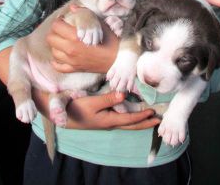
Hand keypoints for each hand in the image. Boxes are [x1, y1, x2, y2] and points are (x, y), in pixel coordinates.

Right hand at [32, 89, 159, 129]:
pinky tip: (131, 113)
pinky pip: (121, 119)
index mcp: (109, 120)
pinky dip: (130, 118)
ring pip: (127, 123)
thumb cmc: (77, 108)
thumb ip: (108, 99)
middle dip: (145, 123)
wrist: (62, 115)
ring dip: (139, 121)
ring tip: (149, 118)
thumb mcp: (92, 102)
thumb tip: (124, 95)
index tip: (154, 112)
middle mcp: (110, 123)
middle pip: (131, 125)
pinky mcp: (102, 118)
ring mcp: (106, 121)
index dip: (143, 116)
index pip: (130, 119)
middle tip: (158, 121)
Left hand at [47, 17, 117, 73]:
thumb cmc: (111, 40)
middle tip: (61, 29)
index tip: (63, 19)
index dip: (58, 21)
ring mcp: (71, 60)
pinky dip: (56, 62)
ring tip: (62, 41)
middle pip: (51, 39)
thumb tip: (72, 7)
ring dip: (56, 45)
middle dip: (54, 32)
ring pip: (53, 52)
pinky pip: (59, 67)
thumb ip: (84, 14)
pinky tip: (59, 56)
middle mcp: (70, 49)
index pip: (56, 26)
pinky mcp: (75, 69)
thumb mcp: (99, 24)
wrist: (118, 59)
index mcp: (75, 36)